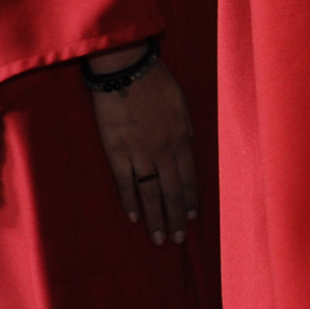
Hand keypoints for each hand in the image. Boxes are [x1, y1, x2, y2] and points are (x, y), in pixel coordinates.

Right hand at [88, 54, 197, 244]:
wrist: (126, 69)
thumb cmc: (157, 82)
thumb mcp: (182, 105)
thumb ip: (185, 130)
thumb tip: (187, 148)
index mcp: (182, 138)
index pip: (190, 177)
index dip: (191, 199)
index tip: (193, 217)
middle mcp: (164, 150)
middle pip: (172, 190)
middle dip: (176, 216)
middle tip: (177, 239)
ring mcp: (139, 153)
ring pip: (150, 192)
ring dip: (156, 217)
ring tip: (160, 237)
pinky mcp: (116, 151)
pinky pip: (125, 182)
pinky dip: (130, 201)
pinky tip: (134, 217)